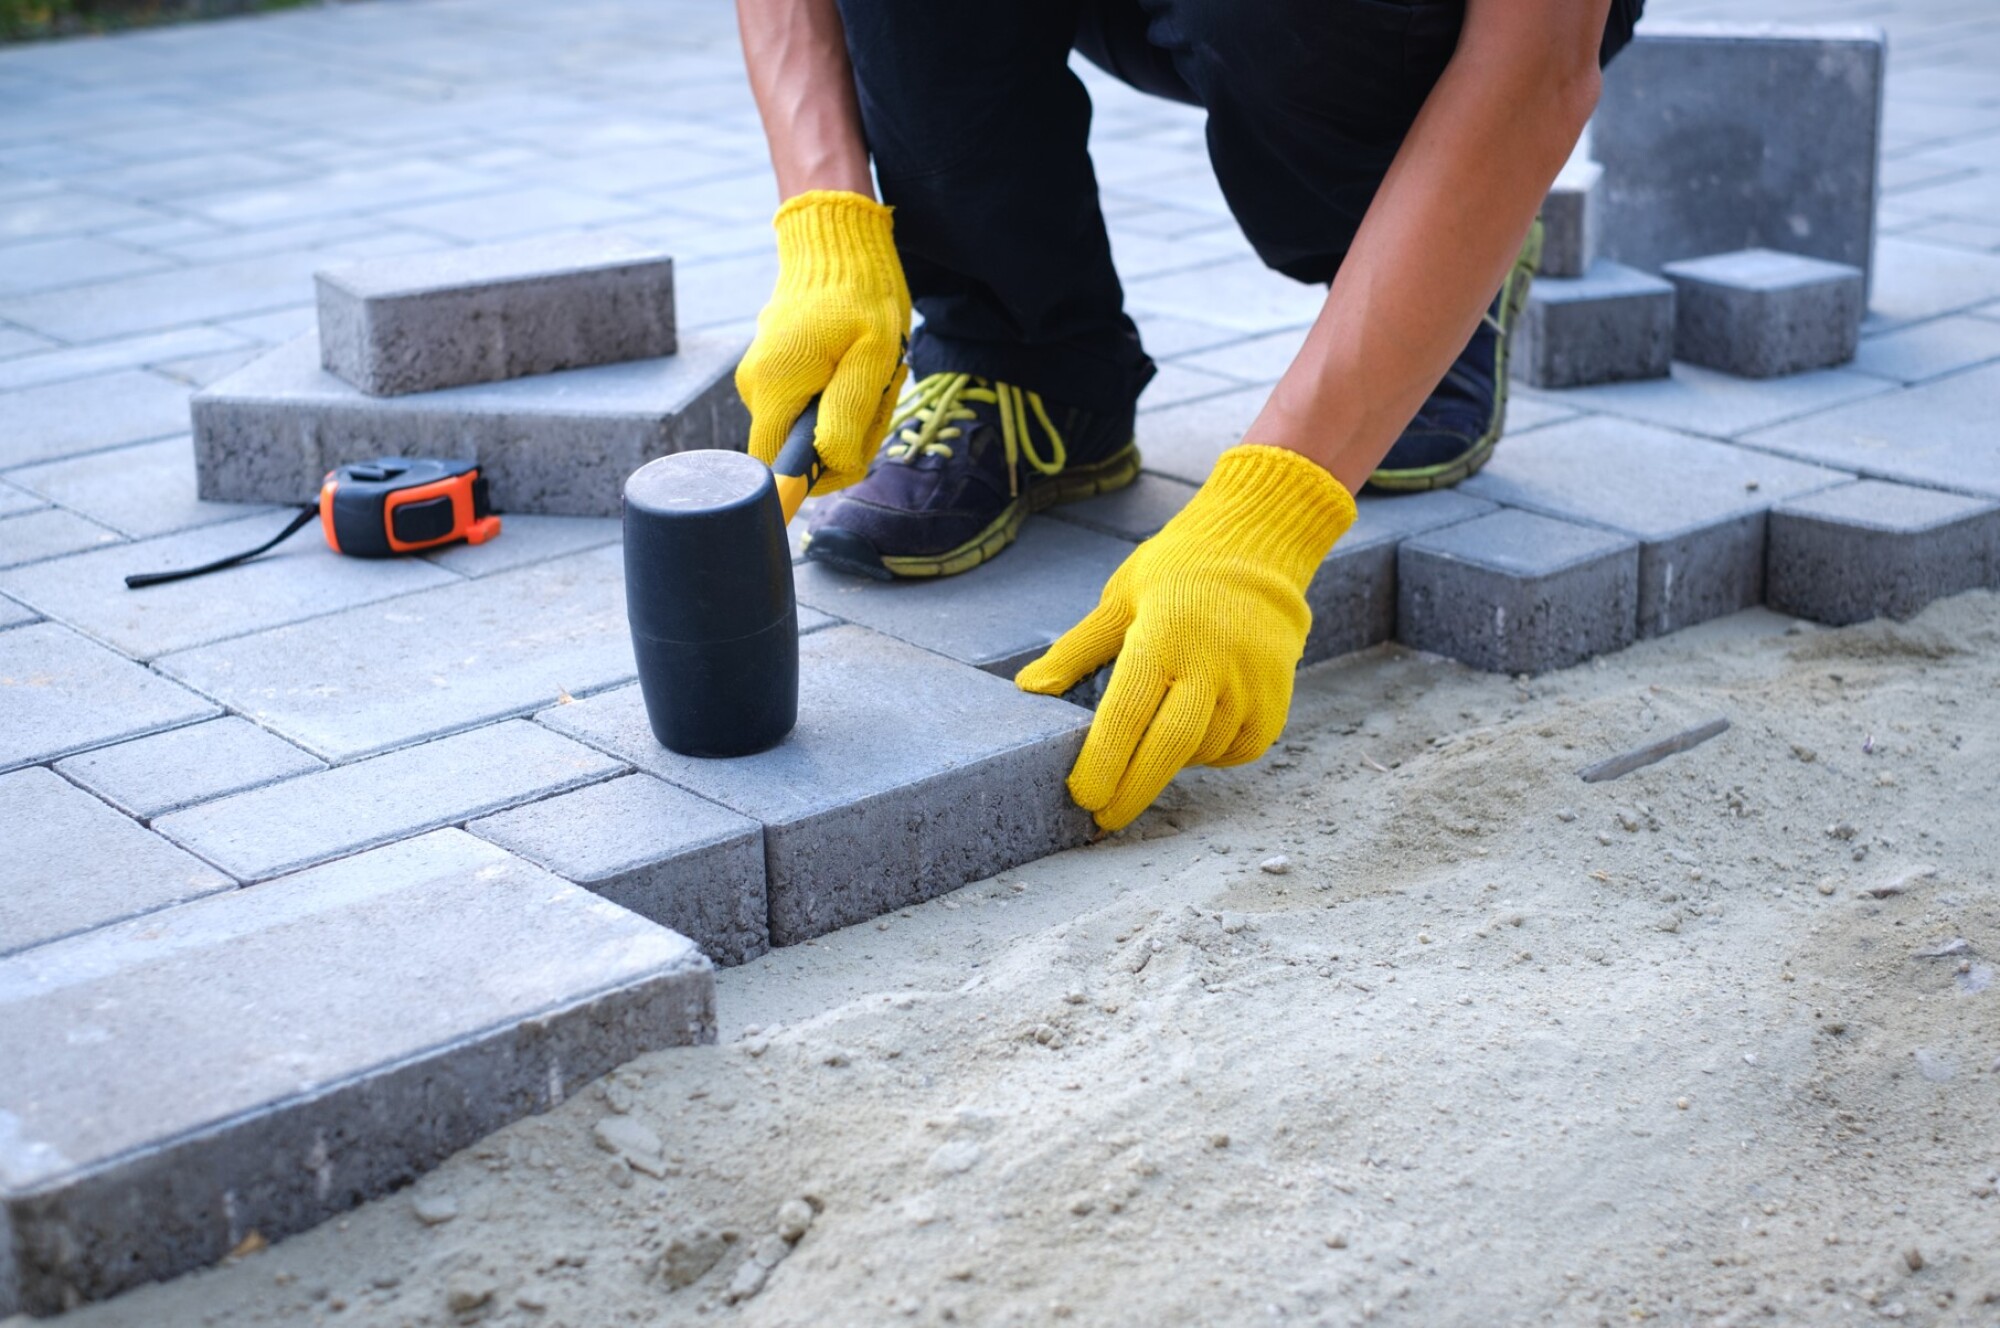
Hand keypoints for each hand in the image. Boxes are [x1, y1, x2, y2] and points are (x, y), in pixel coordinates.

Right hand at [737, 190, 910, 490]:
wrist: (837, 246)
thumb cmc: (862, 296)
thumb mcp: (872, 356)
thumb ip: (849, 414)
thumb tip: (831, 464)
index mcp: (774, 386)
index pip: (776, 467)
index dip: (818, 474)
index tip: (853, 447)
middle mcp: (754, 387)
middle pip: (797, 452)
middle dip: (842, 441)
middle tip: (874, 397)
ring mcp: (758, 379)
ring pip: (804, 431)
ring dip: (844, 418)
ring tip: (865, 375)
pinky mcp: (770, 373)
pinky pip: (803, 409)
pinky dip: (835, 400)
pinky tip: (851, 368)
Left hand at [1016, 445, 1355, 830]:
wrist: (1258, 551)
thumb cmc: (1175, 574)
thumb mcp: (1119, 599)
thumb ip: (1077, 650)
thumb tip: (1030, 689)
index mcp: (1166, 634)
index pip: (1129, 710)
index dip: (1104, 760)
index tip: (1082, 796)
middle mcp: (1213, 662)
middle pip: (1170, 746)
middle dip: (1133, 789)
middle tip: (1103, 818)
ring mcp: (1251, 684)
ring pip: (1202, 751)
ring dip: (1169, 763)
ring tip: (1151, 742)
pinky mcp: (1276, 702)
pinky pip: (1236, 749)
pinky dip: (1209, 754)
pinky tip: (1195, 732)